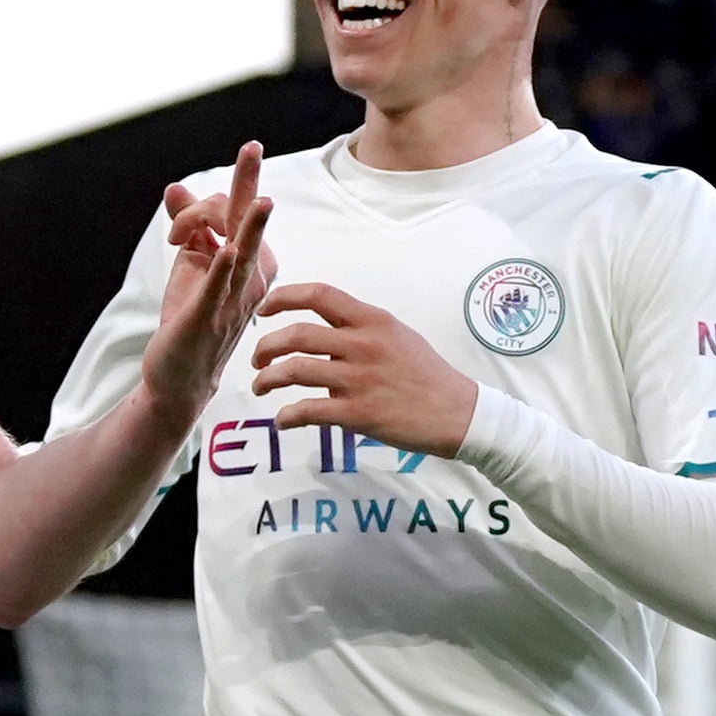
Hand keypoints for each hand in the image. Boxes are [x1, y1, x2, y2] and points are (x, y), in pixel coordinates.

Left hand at [136, 145, 277, 419]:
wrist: (182, 376)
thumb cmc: (191, 318)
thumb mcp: (190, 264)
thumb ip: (188, 226)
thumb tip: (175, 187)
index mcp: (247, 262)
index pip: (241, 212)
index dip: (228, 189)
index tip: (243, 155)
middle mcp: (248, 278)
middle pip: (242, 222)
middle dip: (246, 184)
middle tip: (252, 147)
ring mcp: (232, 300)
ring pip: (244, 255)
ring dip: (251, 227)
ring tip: (262, 202)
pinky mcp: (208, 318)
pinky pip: (218, 291)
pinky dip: (222, 270)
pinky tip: (226, 251)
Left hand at [253, 282, 478, 457]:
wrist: (458, 412)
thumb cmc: (427, 374)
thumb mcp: (397, 336)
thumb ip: (361, 330)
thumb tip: (325, 336)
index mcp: (372, 320)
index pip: (319, 295)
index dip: (283, 297)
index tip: (264, 310)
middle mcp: (363, 344)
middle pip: (297, 334)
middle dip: (266, 346)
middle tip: (257, 359)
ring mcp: (359, 379)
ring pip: (295, 371)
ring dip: (268, 380)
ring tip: (260, 387)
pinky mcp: (359, 413)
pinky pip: (308, 411)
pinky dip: (286, 416)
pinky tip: (282, 420)